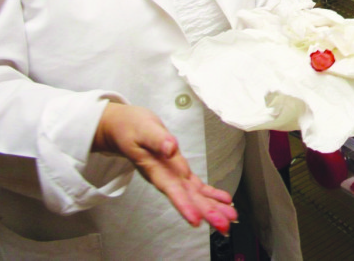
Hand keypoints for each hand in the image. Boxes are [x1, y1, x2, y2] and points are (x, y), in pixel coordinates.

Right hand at [93, 103, 236, 233]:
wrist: (123, 129)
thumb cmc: (131, 128)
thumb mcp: (143, 129)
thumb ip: (156, 139)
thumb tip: (170, 147)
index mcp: (156, 169)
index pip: (171, 190)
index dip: (184, 205)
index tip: (196, 220)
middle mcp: (166, 176)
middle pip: (188, 198)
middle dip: (207, 212)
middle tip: (225, 225)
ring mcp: (173, 175)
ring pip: (195, 195)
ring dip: (213, 207)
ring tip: (230, 217)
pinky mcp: (178, 170)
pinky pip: (196, 186)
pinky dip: (210, 193)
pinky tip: (223, 200)